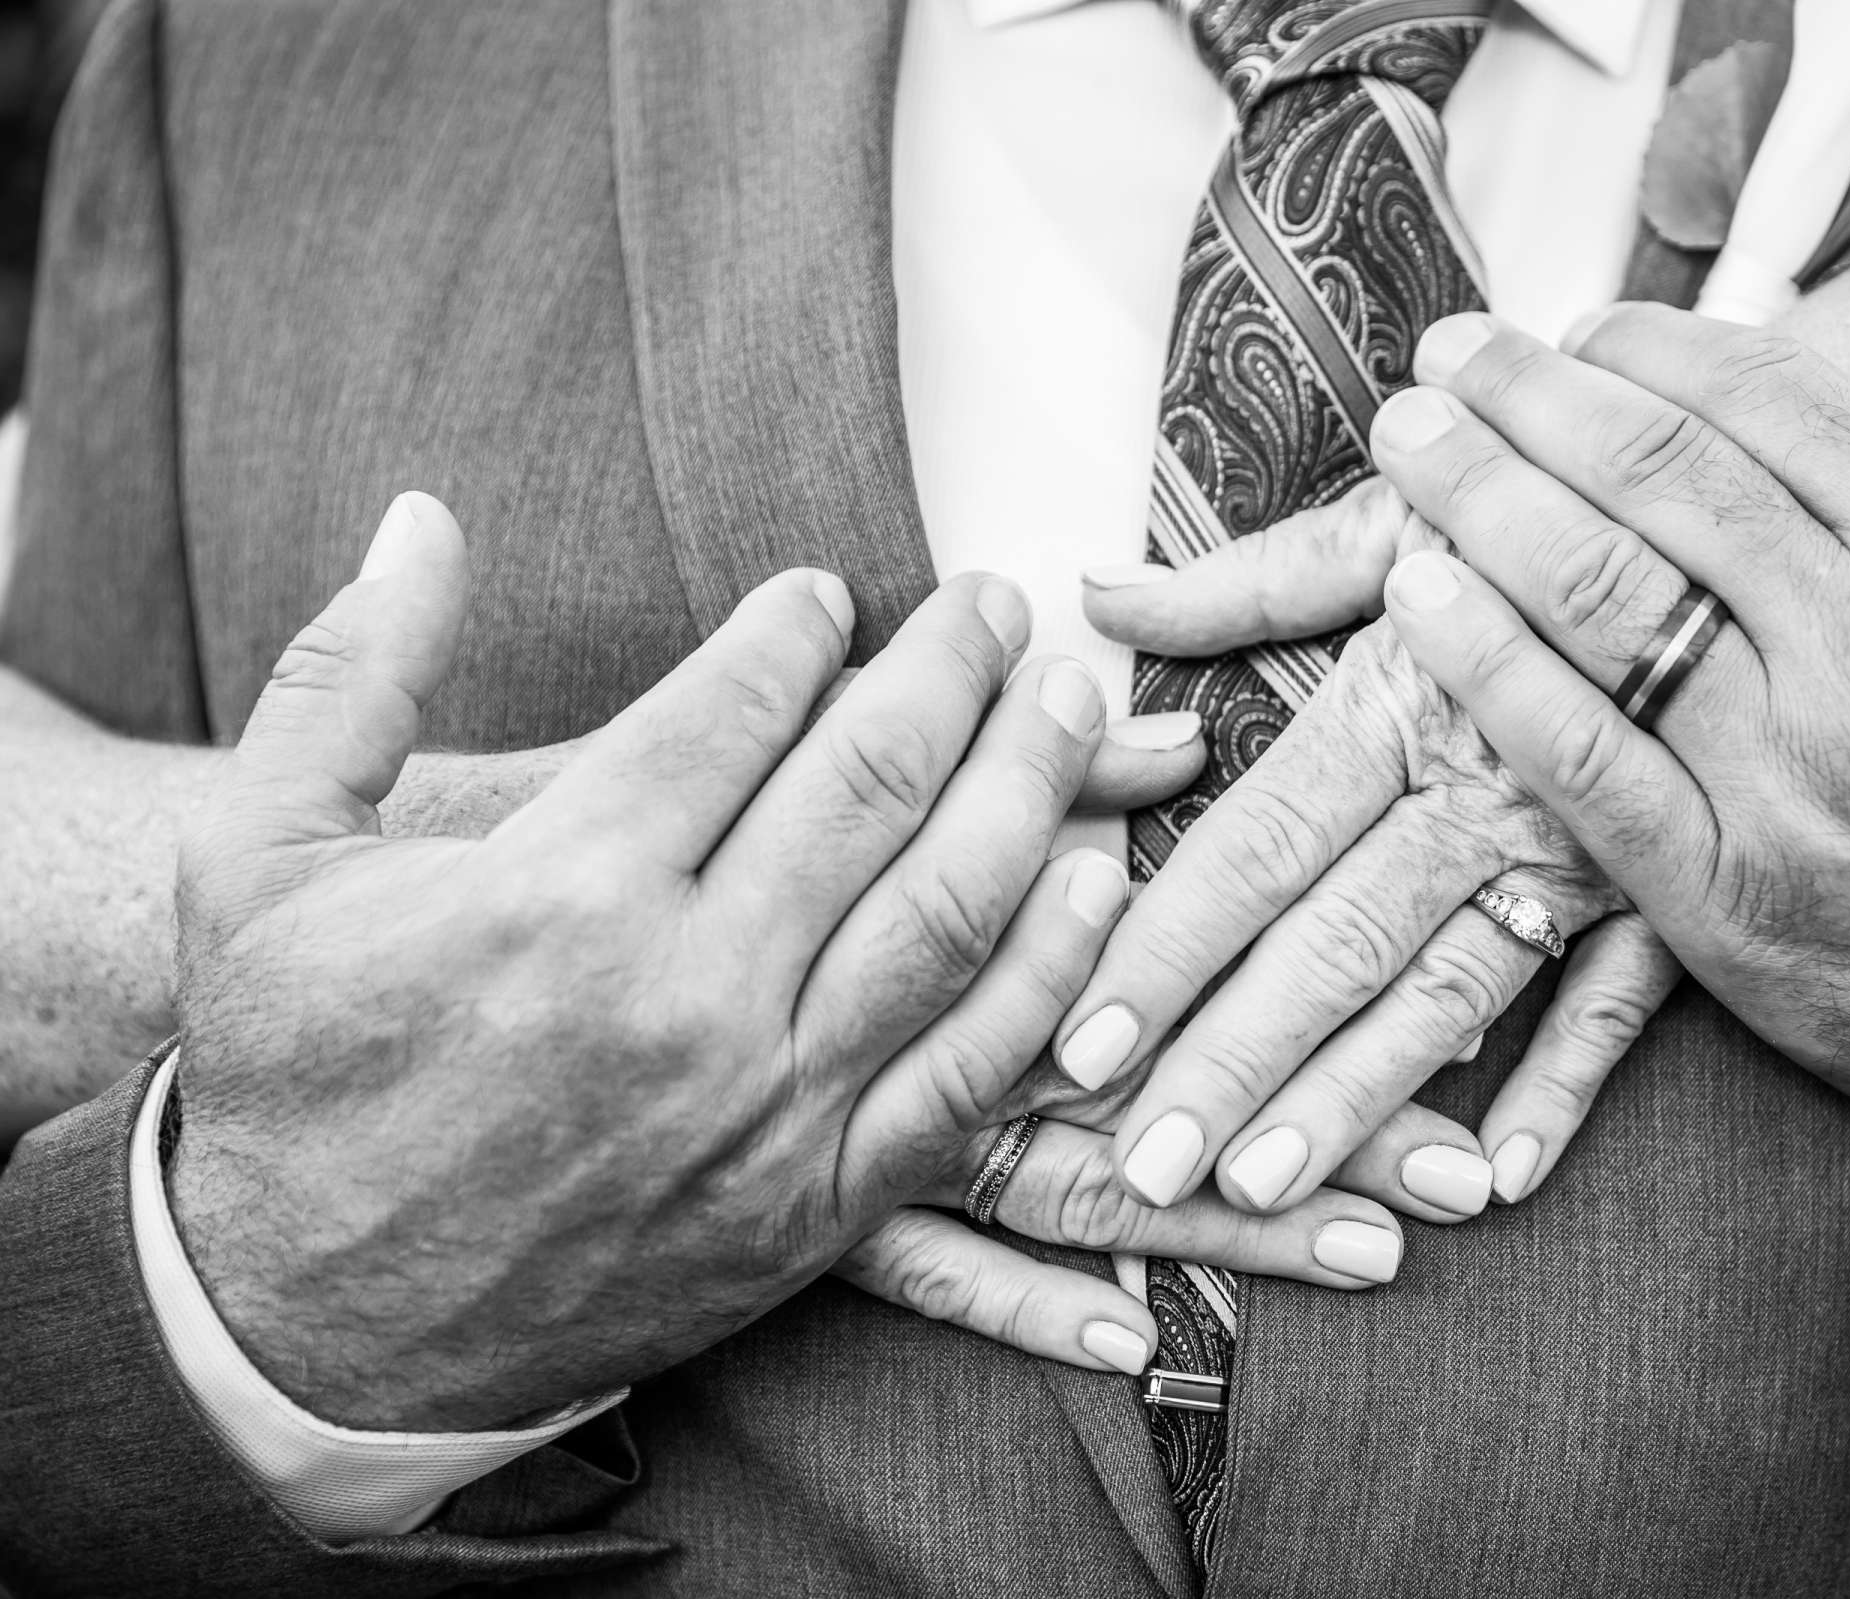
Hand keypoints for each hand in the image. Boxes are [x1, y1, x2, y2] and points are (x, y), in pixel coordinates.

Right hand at [298, 545, 1406, 1387]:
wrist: (301, 1326)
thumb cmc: (284, 1078)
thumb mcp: (258, 858)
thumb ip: (348, 672)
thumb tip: (422, 512)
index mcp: (558, 888)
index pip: (738, 707)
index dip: (803, 627)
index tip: (832, 591)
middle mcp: (683, 993)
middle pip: (873, 783)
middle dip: (949, 671)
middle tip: (991, 605)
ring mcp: (765, 1107)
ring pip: (948, 910)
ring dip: (1029, 785)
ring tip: (1064, 697)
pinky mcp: (814, 1206)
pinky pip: (970, 1074)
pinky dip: (1048, 973)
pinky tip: (1093, 881)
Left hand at [1076, 480, 1690, 1209]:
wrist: (1767, 484)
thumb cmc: (1552, 496)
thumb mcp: (1400, 516)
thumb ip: (1247, 578)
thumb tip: (1098, 591)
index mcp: (1403, 693)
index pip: (1259, 842)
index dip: (1164, 949)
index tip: (1078, 1045)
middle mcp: (1487, 781)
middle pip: (1338, 940)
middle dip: (1231, 1062)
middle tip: (1140, 1171)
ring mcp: (1589, 844)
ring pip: (1455, 988)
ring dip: (1356, 1097)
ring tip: (1261, 1190)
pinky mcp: (1680, 880)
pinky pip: (1625, 998)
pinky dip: (1566, 1083)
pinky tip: (1496, 1179)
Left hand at [1376, 253, 1849, 1240]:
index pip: (1771, 405)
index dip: (1656, 345)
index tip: (1585, 329)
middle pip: (1661, 478)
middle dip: (1536, 395)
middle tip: (1454, 350)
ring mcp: (1786, 781)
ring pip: (1602, 598)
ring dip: (1483, 498)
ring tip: (1409, 439)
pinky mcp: (1722, 898)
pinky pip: (1578, 759)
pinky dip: (1489, 668)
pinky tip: (1418, 596)